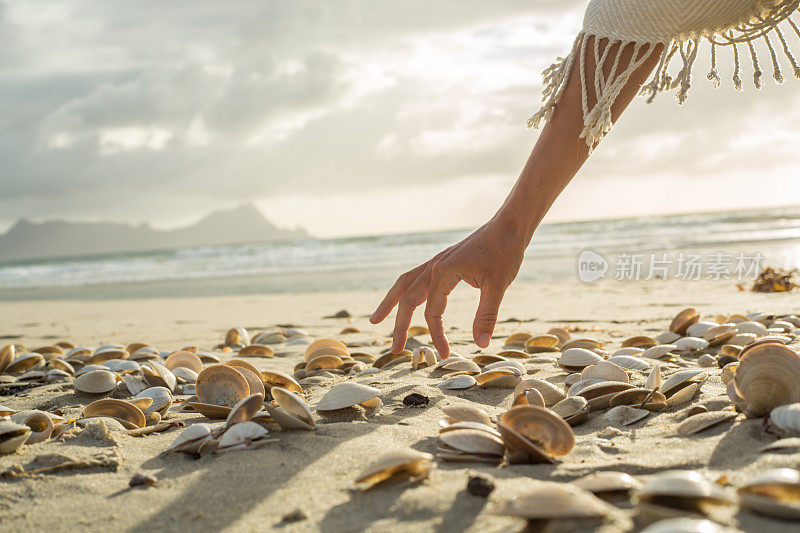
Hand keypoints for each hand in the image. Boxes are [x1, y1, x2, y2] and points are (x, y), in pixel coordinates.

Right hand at [369, 217, 526, 357]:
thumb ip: (486, 315)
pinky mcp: (442, 261)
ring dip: (390, 303)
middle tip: (395, 350)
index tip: (446, 354)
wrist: (509, 226)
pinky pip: (415, 277)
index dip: (436, 335)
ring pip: (405, 284)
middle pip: (408, 299)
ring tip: (376, 320)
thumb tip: (481, 344)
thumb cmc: (504, 252)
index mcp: (443, 272)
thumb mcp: (498, 285)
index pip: (432, 312)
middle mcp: (434, 266)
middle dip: (400, 326)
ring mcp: (436, 262)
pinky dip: (405, 290)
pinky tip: (404, 300)